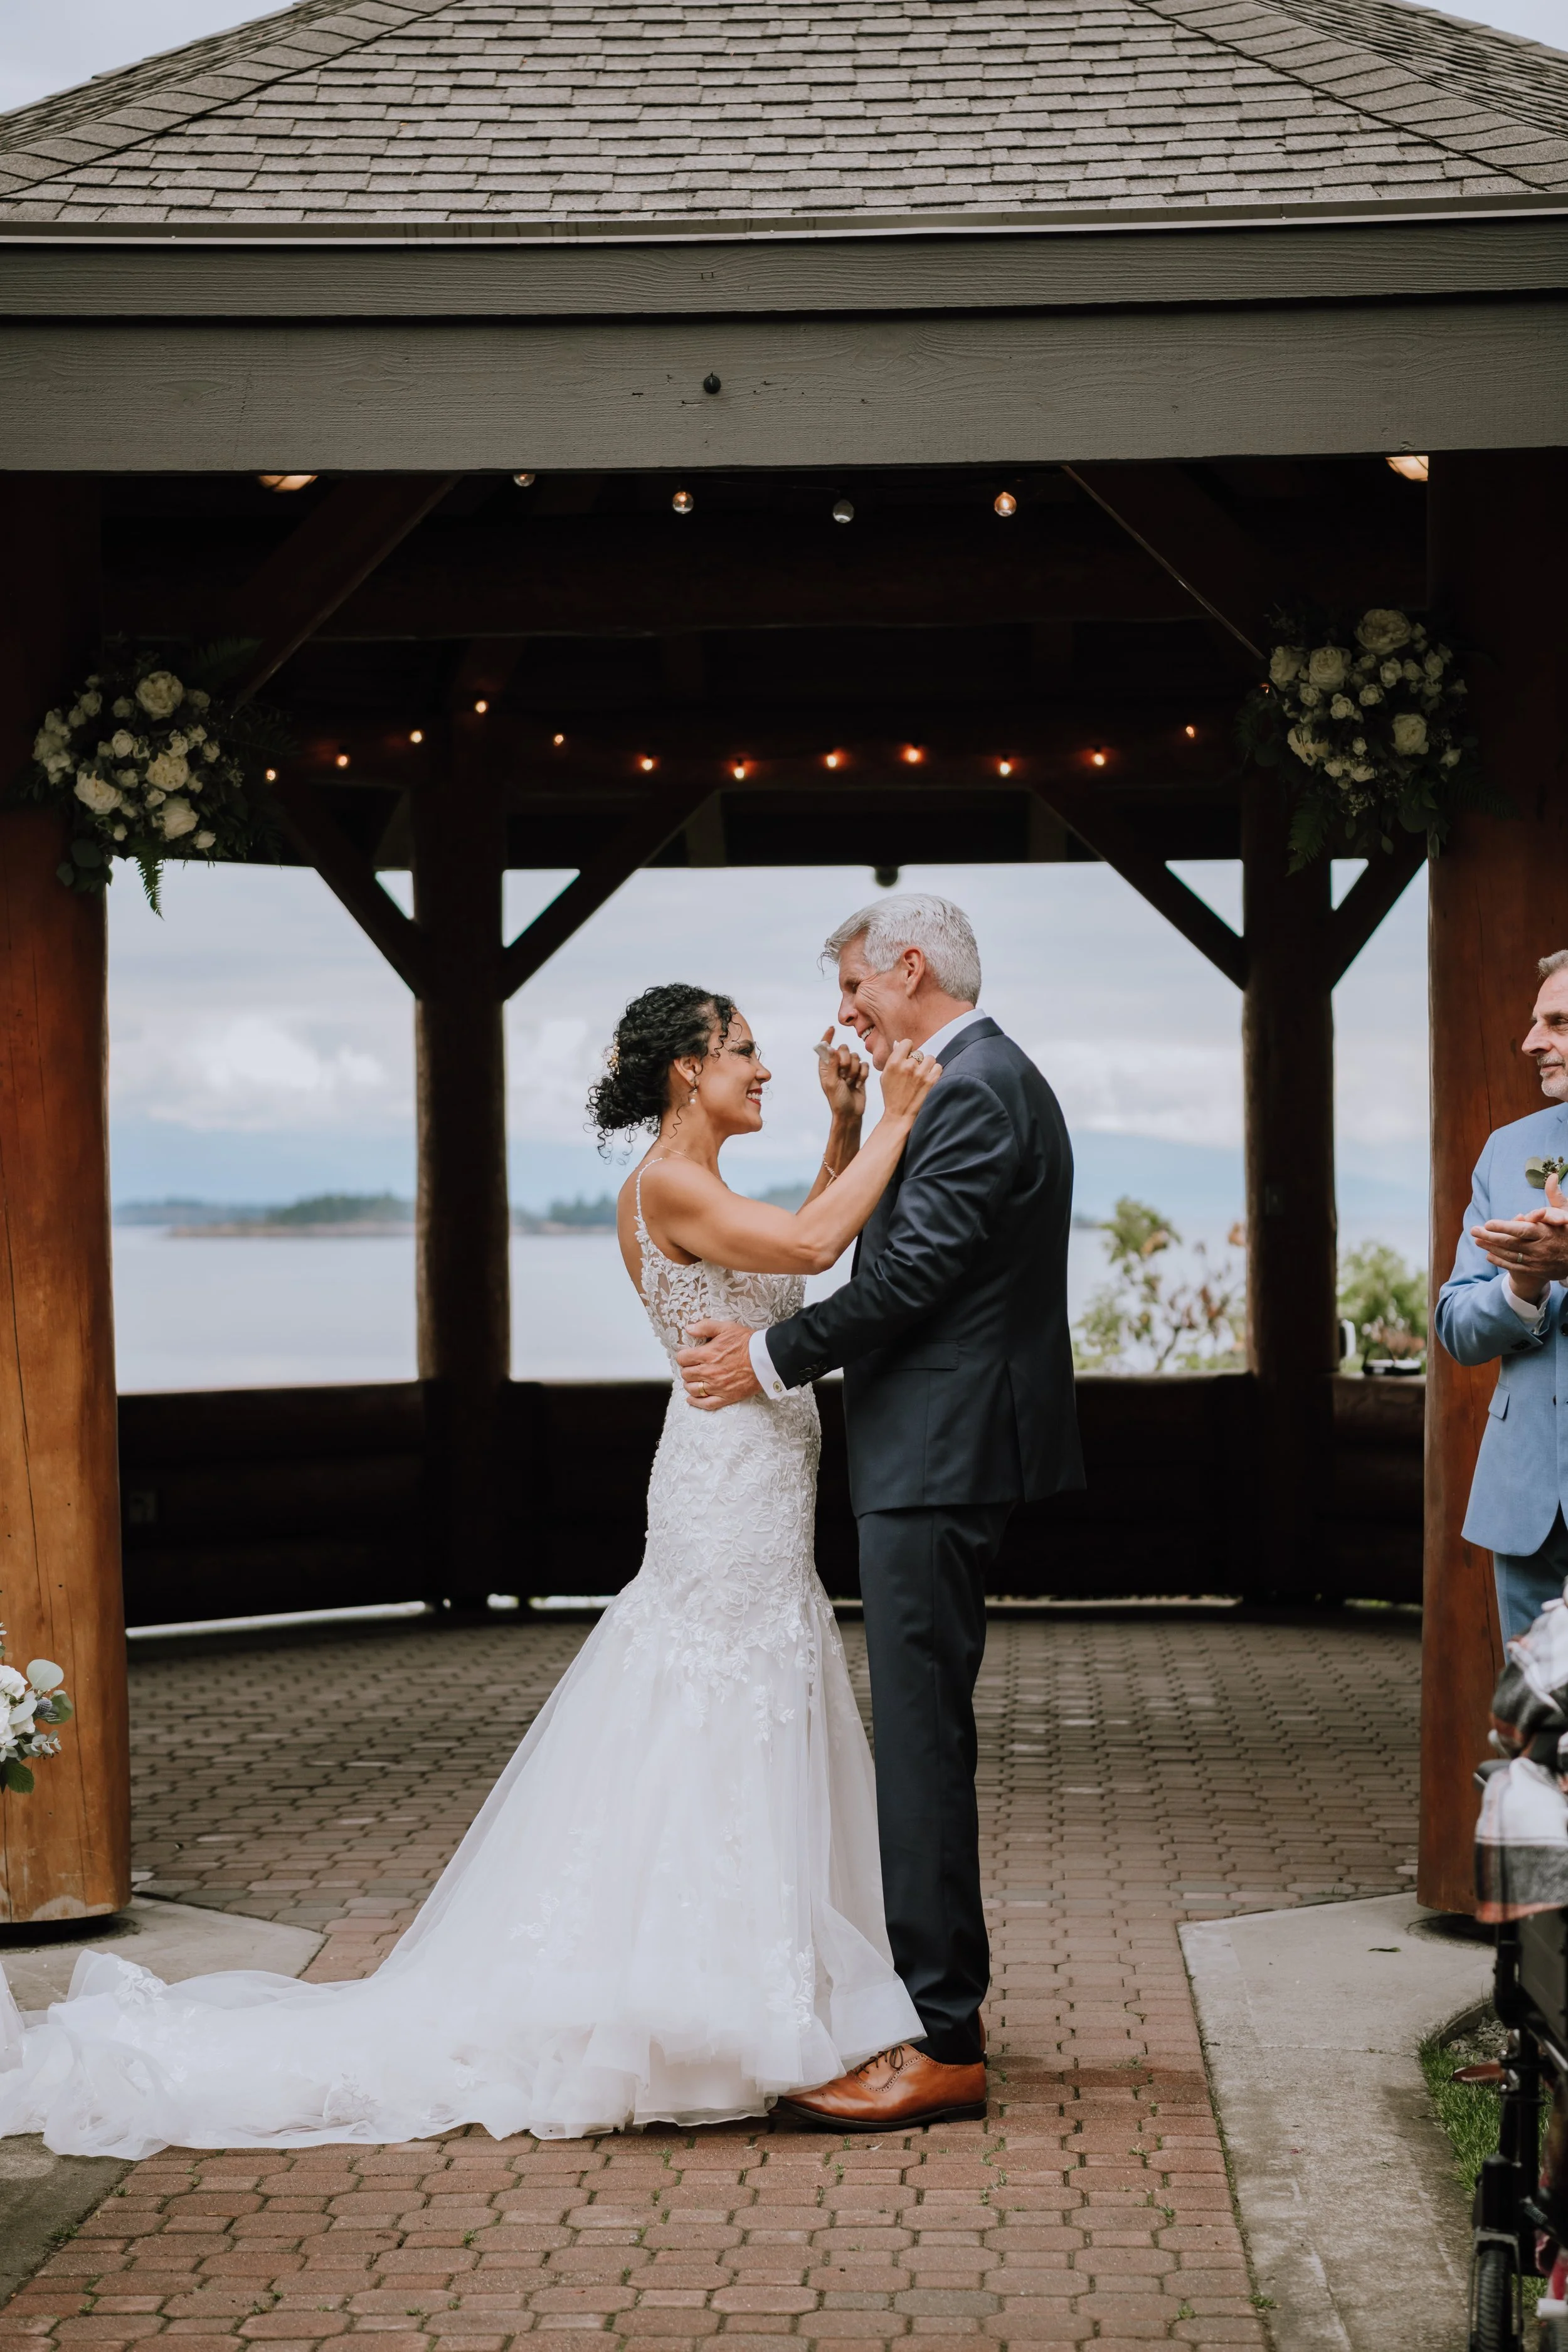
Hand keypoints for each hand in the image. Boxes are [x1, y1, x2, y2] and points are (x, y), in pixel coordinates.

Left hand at [674, 1319, 762, 1409]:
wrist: (766, 1358)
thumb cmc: (747, 1342)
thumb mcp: (726, 1327)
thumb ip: (705, 1326)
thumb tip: (688, 1328)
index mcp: (707, 1354)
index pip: (683, 1358)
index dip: (683, 1356)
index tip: (687, 1356)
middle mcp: (708, 1372)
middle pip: (686, 1374)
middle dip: (687, 1369)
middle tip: (693, 1366)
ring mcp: (716, 1386)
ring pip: (693, 1389)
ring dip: (690, 1384)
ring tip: (694, 1380)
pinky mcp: (726, 1397)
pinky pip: (706, 1403)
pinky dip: (696, 1402)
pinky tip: (692, 1399)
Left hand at [817, 1029, 868, 1121]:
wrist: (851, 1113)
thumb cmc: (838, 1101)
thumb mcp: (832, 1083)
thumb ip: (832, 1065)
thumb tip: (830, 1047)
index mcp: (826, 1066)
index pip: (826, 1047)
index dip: (828, 1037)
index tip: (832, 1028)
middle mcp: (837, 1065)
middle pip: (845, 1049)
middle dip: (847, 1061)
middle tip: (844, 1075)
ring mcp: (849, 1069)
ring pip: (856, 1057)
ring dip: (855, 1071)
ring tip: (850, 1082)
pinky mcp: (860, 1073)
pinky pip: (864, 1065)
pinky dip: (863, 1075)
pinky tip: (858, 1084)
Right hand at [877, 1036, 942, 1122]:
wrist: (900, 1115)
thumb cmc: (892, 1095)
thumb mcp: (885, 1075)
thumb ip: (892, 1059)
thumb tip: (898, 1043)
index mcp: (894, 1063)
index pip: (907, 1043)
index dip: (908, 1049)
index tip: (908, 1057)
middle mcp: (908, 1066)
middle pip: (919, 1052)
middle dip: (917, 1061)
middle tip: (913, 1073)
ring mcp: (921, 1073)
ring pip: (929, 1058)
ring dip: (927, 1066)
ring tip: (921, 1076)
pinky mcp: (932, 1081)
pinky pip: (938, 1067)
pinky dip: (935, 1072)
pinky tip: (928, 1080)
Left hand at [1473, 1173, 1567, 1301]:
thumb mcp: (1566, 1212)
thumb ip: (1555, 1196)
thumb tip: (1552, 1176)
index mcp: (1546, 1233)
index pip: (1522, 1230)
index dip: (1504, 1227)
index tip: (1488, 1223)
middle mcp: (1539, 1248)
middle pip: (1510, 1243)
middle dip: (1490, 1237)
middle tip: (1473, 1230)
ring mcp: (1536, 1261)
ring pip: (1509, 1255)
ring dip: (1491, 1248)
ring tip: (1477, 1241)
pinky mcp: (1535, 1271)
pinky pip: (1514, 1266)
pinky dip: (1500, 1261)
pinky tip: (1488, 1255)